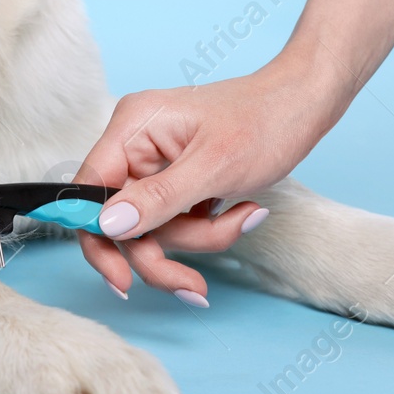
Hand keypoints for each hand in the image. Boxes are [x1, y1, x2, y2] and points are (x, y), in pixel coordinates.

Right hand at [75, 55, 339, 303]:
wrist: (305, 105)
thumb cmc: (265, 122)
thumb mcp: (213, 166)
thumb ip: (158, 199)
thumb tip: (107, 225)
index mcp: (132, 128)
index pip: (87, 192)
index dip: (98, 237)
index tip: (122, 279)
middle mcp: (135, 145)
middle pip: (121, 221)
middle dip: (162, 252)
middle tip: (194, 288)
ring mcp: (154, 164)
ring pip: (152, 228)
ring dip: (197, 239)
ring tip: (244, 220)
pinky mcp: (175, 180)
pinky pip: (175, 222)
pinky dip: (207, 230)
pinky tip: (242, 214)